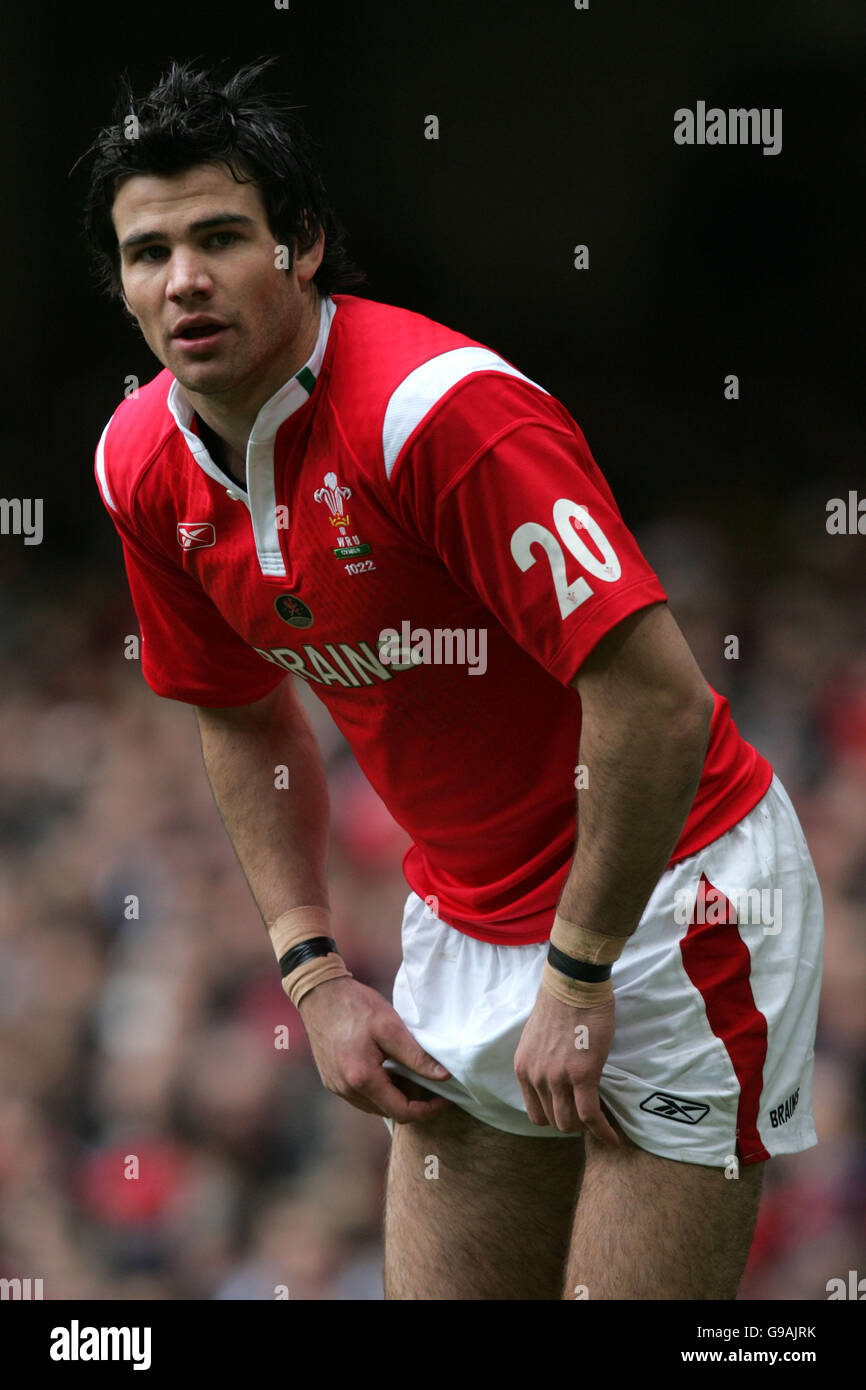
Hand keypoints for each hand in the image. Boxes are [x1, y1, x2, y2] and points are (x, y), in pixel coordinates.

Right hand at [297, 975, 452, 1123]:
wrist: (319, 993)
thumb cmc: (355, 1006)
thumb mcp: (391, 1027)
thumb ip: (417, 1056)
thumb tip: (443, 1077)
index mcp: (362, 1078)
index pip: (401, 1112)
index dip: (427, 1110)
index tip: (444, 1099)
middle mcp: (346, 1089)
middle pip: (388, 1112)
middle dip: (413, 1102)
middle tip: (431, 1082)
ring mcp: (336, 1086)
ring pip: (374, 1106)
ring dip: (395, 1098)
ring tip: (411, 1076)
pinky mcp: (331, 1079)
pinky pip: (361, 1096)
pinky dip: (379, 1091)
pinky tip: (388, 1071)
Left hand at [514, 989, 619, 1143]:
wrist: (573, 985)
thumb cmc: (560, 1005)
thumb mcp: (537, 1039)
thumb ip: (541, 1062)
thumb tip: (554, 1079)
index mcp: (523, 1068)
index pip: (535, 1113)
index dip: (555, 1117)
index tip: (571, 1113)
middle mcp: (535, 1077)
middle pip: (552, 1121)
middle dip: (572, 1123)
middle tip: (589, 1116)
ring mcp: (557, 1078)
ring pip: (570, 1122)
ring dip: (586, 1127)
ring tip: (601, 1123)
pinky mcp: (582, 1075)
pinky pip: (591, 1115)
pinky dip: (602, 1130)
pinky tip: (612, 1137)